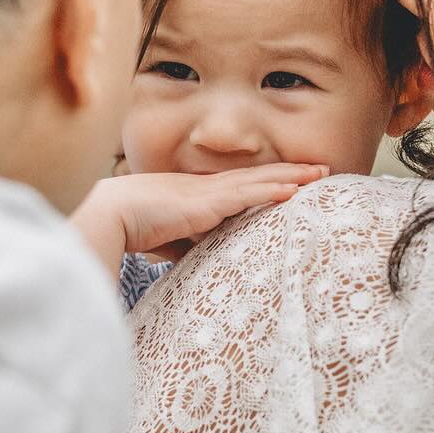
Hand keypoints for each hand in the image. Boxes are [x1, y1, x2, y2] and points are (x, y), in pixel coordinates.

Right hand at [72, 165, 327, 274]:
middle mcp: (208, 187)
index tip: (295, 179)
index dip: (270, 180)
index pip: (243, 184)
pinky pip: (248, 194)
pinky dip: (273, 190)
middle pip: (259, 176)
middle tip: (321, 168)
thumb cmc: (133, 228)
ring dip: (293, 176)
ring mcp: (209, 191)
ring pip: (260, 180)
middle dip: (292, 172)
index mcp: (200, 193)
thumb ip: (188, 247)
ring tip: (321, 172)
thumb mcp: (169, 239)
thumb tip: (199, 264)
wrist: (111, 215)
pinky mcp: (207, 202)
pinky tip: (295, 189)